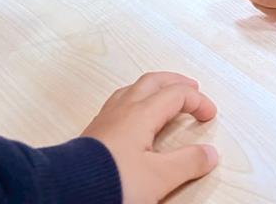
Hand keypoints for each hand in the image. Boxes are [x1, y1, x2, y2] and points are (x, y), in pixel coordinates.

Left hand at [81, 71, 217, 203]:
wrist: (66, 194)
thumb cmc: (113, 182)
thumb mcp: (157, 178)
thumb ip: (187, 163)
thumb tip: (210, 153)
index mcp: (142, 113)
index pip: (176, 94)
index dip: (198, 100)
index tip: (210, 116)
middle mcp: (123, 109)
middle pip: (153, 82)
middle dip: (175, 82)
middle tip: (191, 88)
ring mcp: (105, 119)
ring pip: (132, 90)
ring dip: (153, 88)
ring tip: (162, 96)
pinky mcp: (92, 133)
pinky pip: (118, 103)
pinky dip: (135, 100)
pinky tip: (132, 117)